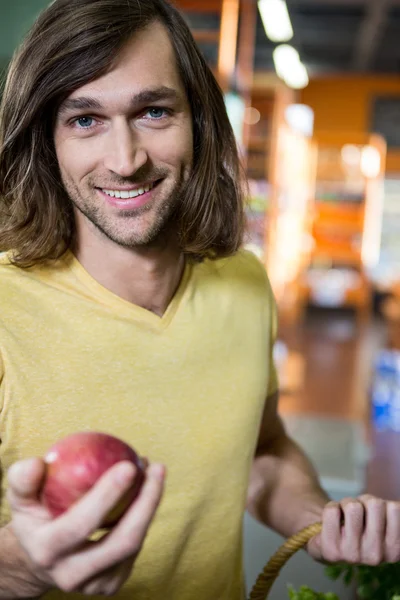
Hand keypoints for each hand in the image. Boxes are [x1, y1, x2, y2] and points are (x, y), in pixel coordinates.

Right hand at [6, 456, 165, 595]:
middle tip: (156, 467)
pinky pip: (136, 547)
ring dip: (150, 504)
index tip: (129, 465)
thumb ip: (23, 479)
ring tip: (153, 471)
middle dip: (147, 502)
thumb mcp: (20, 498)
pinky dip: (145, 516)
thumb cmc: (34, 517)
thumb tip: (38, 463)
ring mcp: (94, 584)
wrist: (38, 560)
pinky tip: (146, 489)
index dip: (108, 495)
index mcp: (47, 551)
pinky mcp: (111, 584)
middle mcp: (71, 574)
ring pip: (135, 544)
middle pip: (123, 541)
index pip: (82, 524)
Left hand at [307, 495, 399, 565]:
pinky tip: (333, 520)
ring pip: (353, 506)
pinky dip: (331, 507)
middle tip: (359, 513)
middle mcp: (376, 556)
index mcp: (395, 550)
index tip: (375, 515)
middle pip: (375, 504)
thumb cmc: (361, 528)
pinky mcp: (332, 550)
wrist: (328, 545)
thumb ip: (393, 514)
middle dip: (364, 501)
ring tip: (345, 516)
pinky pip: (332, 510)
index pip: (395, 508)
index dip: (383, 504)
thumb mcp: (384, 525)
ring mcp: (353, 555)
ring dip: (347, 503)